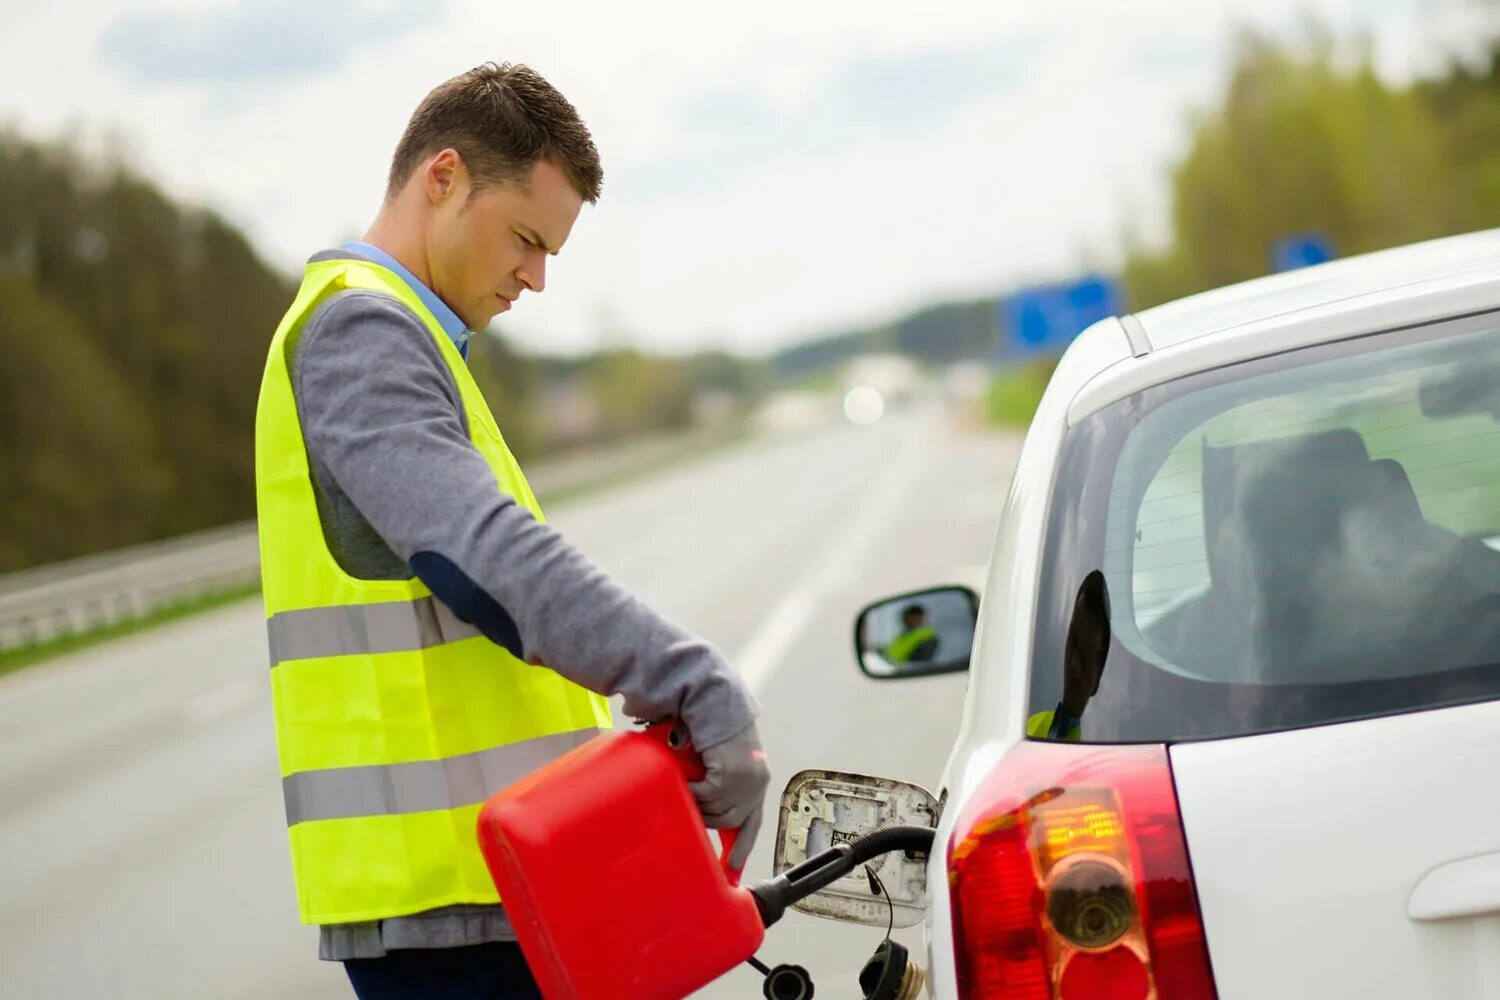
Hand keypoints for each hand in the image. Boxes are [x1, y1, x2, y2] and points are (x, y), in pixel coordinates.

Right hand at [688, 722, 769, 871]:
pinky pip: (705, 797)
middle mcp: (757, 782)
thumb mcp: (719, 760)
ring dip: (698, 801)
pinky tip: (687, 778)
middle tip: (691, 808)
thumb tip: (700, 807)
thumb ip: (717, 782)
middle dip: (708, 818)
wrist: (711, 699)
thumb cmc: (710, 726)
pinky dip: (693, 790)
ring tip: (686, 785)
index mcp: (757, 780)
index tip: (732, 867)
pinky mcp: (730, 776)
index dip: (742, 845)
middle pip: (730, 821)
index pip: (752, 821)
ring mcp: (746, 781)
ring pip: (715, 811)